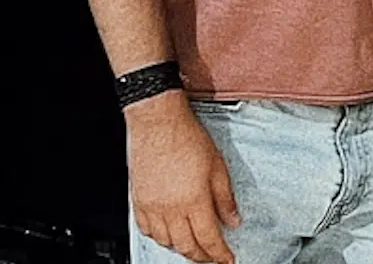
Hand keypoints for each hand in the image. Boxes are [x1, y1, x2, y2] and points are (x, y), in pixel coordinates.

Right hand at [125, 91, 239, 263]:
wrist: (158, 123)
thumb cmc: (187, 138)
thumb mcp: (218, 167)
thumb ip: (225, 198)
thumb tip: (233, 220)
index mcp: (193, 201)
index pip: (209, 239)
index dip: (220, 254)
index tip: (228, 259)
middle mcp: (170, 209)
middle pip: (187, 246)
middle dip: (202, 257)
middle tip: (213, 257)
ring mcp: (151, 207)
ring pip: (166, 242)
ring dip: (182, 248)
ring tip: (194, 247)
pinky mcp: (138, 201)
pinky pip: (147, 230)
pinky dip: (160, 238)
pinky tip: (169, 234)